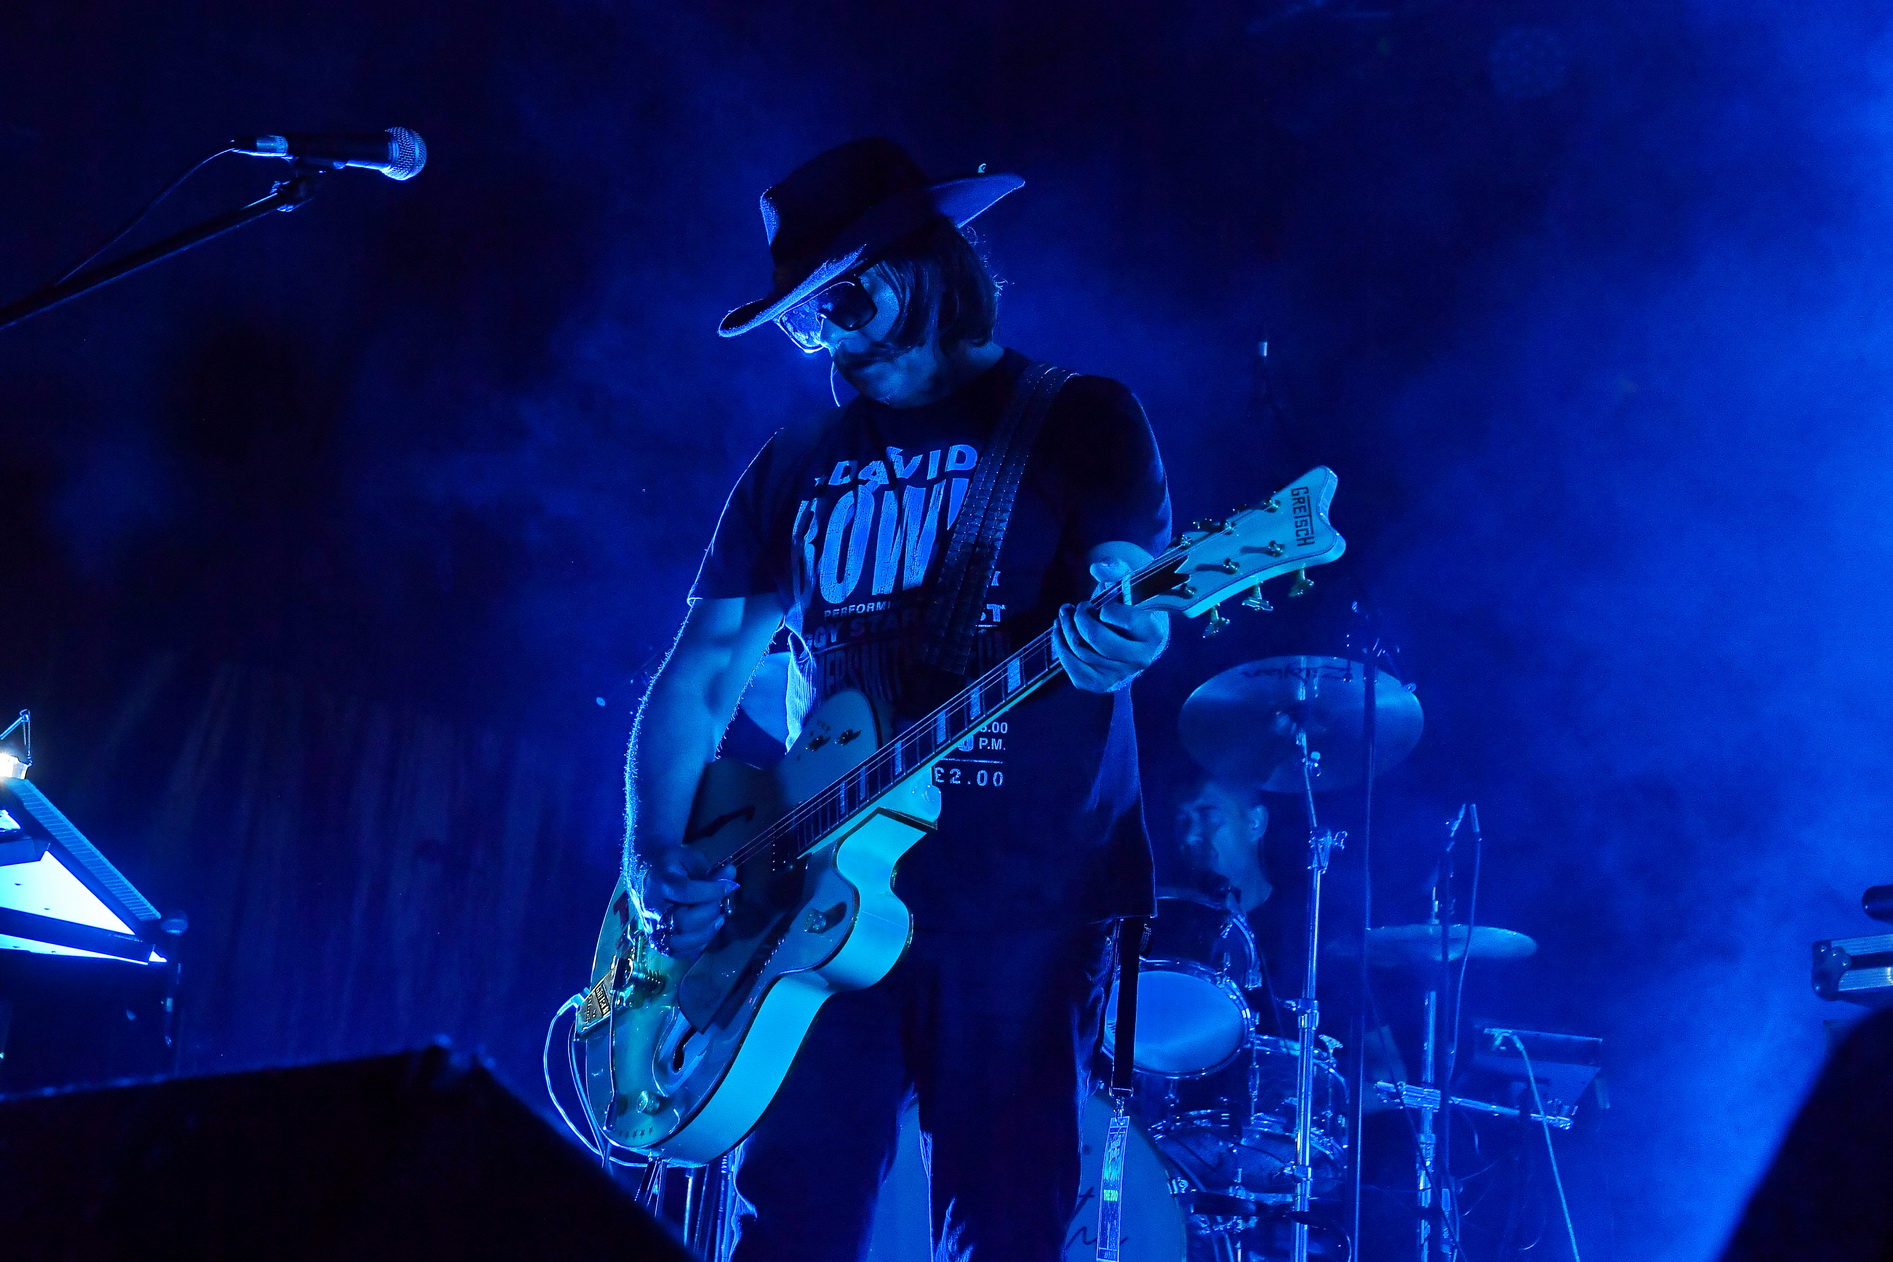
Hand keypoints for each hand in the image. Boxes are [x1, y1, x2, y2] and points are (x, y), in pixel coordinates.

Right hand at [639, 843, 737, 959]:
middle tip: (719, 903)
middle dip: (709, 913)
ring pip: (679, 942)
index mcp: (660, 883)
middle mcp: (653, 908)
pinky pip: (677, 952)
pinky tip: (705, 931)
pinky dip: (696, 946)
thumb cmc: (668, 863)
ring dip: (706, 933)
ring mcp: (652, 927)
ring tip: (718, 919)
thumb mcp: (686, 857)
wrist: (640, 872)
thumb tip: (731, 874)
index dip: (712, 891)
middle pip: (683, 921)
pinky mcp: (655, 939)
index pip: (686, 891)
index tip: (729, 886)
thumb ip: (708, 868)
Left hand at [1053, 556, 1169, 692]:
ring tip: (1065, 614)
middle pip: (1096, 638)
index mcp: (1153, 634)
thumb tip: (1097, 568)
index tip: (1102, 603)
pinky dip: (1061, 649)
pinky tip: (1060, 632)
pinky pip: (1074, 670)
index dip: (1108, 608)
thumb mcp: (1129, 584)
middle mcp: (1140, 659)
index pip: (1127, 619)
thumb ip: (1116, 571)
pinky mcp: (1102, 685)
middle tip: (1075, 607)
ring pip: (1081, 652)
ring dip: (1065, 629)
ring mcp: (1121, 675)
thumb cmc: (1131, 606)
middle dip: (1078, 618)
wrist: (1133, 636)